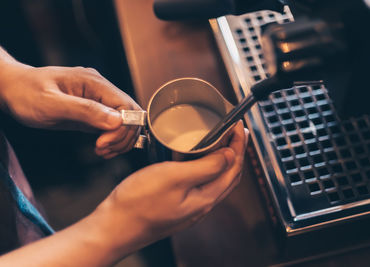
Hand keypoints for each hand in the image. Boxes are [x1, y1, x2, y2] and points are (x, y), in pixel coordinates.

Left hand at [0, 63, 140, 157]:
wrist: (13, 90)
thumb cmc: (26, 93)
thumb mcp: (51, 104)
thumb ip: (85, 111)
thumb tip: (117, 120)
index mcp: (95, 83)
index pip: (126, 106)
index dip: (122, 127)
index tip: (103, 143)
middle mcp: (101, 90)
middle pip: (131, 115)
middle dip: (122, 136)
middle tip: (102, 150)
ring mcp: (99, 100)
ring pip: (126, 122)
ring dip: (120, 140)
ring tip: (102, 151)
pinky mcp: (95, 111)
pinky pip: (114, 126)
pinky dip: (114, 140)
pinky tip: (102, 148)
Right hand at [95, 121, 247, 256]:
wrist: (114, 227)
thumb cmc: (138, 203)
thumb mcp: (174, 177)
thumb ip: (206, 167)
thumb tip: (230, 155)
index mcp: (205, 198)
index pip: (233, 167)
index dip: (239, 145)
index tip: (239, 126)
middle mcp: (201, 205)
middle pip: (229, 175)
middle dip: (236, 152)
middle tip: (236, 132)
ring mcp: (190, 207)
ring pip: (216, 180)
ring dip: (224, 160)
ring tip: (222, 142)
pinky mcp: (179, 205)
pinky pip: (202, 183)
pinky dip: (207, 168)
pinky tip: (198, 160)